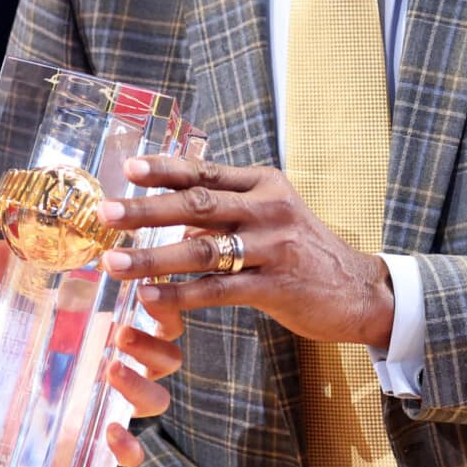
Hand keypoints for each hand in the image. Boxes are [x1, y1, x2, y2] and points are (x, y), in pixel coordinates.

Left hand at [0, 240, 183, 466]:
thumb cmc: (24, 358)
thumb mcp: (22, 319)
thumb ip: (17, 285)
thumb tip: (1, 245)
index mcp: (116, 335)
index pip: (160, 319)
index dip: (164, 307)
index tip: (146, 292)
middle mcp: (124, 368)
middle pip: (168, 358)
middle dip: (153, 345)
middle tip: (121, 333)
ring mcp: (116, 406)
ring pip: (157, 399)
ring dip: (140, 385)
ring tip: (109, 370)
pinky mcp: (101, 441)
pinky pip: (133, 450)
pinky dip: (129, 445)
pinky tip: (110, 432)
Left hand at [99, 156, 394, 346]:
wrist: (360, 290)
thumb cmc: (303, 252)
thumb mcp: (271, 217)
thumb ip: (226, 211)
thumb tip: (169, 212)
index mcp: (264, 184)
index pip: (206, 172)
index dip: (164, 169)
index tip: (127, 169)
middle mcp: (269, 208)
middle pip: (197, 204)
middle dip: (146, 210)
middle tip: (106, 214)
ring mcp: (274, 247)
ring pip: (203, 249)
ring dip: (153, 257)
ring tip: (115, 264)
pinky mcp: (278, 286)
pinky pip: (219, 289)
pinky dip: (181, 293)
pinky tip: (151, 297)